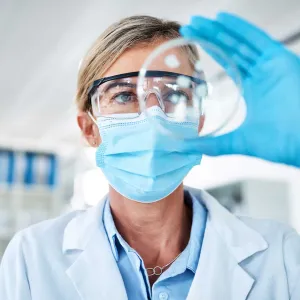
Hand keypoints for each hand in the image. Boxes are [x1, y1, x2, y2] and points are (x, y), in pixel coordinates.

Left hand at [180, 12, 299, 167]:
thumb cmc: (280, 144)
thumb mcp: (238, 142)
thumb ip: (212, 145)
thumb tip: (184, 148)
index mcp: (254, 89)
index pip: (229, 64)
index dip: (212, 52)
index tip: (193, 45)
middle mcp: (262, 74)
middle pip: (232, 50)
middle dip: (211, 37)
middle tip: (189, 27)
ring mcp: (272, 66)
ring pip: (241, 42)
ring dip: (219, 30)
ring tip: (198, 22)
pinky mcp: (282, 61)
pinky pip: (257, 40)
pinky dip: (240, 28)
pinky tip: (221, 19)